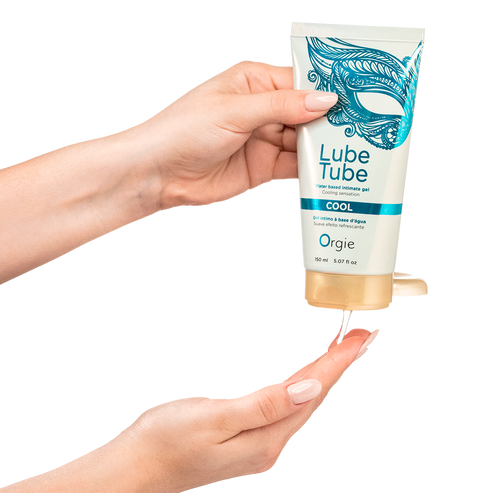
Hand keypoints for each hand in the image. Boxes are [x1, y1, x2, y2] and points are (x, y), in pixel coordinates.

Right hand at [116, 328, 378, 492]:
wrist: (136, 469)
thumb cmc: (167, 441)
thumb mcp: (215, 418)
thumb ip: (265, 406)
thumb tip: (309, 389)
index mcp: (266, 437)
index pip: (312, 392)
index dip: (337, 363)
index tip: (361, 339)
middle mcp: (269, 445)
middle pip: (313, 398)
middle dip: (337, 367)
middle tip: (359, 339)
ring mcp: (259, 445)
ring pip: (302, 404)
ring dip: (323, 377)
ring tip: (341, 355)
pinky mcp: (247, 441)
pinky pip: (286, 409)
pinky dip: (301, 388)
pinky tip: (304, 381)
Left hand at [135, 60, 337, 208]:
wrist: (159, 172)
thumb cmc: (186, 130)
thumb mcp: (235, 110)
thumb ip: (281, 107)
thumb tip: (326, 100)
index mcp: (254, 83)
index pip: (300, 82)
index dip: (327, 91)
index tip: (357, 98)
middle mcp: (262, 109)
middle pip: (307, 114)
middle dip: (330, 122)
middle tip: (363, 129)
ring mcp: (264, 139)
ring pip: (303, 141)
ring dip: (323, 148)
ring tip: (353, 152)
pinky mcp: (263, 167)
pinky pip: (293, 166)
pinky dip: (310, 170)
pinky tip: (329, 171)